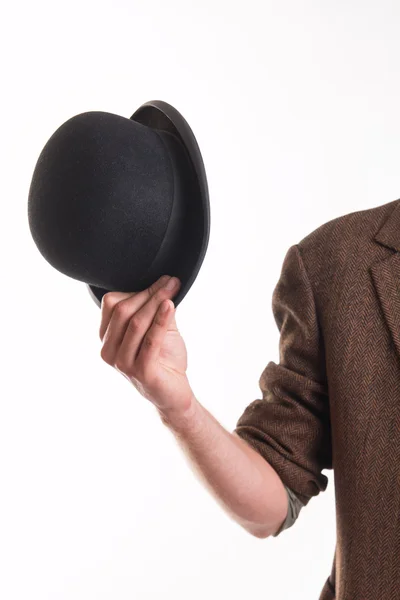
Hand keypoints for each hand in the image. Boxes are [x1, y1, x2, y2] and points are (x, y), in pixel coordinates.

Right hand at [99, 275, 194, 415]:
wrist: (174, 394)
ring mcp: (122, 363)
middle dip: (149, 293)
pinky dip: (160, 320)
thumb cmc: (164, 359)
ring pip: (136, 323)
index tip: (162, 280)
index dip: (137, 289)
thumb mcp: (158, 328)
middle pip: (123, 311)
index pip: (112, 304)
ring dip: (156, 302)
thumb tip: (164, 281)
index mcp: (107, 338)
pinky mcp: (140, 372)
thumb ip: (155, 308)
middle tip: (172, 282)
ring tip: (173, 289)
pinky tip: (170, 305)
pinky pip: (150, 340)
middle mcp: (109, 351)